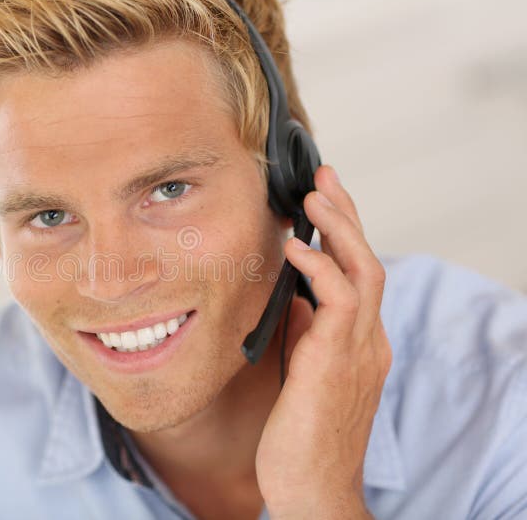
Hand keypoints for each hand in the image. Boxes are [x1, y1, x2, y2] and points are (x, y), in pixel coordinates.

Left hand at [256, 165, 390, 518]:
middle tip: (323, 177)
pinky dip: (319, 268)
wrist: (310, 488)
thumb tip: (296, 297)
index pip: (359, 274)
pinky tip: (296, 248)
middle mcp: (368, 341)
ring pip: (363, 271)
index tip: (322, 200)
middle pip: (368, 260)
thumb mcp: (305, 372)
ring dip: (340, 228)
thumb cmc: (302, 435)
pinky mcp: (337, 362)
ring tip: (314, 195)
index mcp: (360, 343)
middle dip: (347, 214)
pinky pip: (339, 301)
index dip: (344, 234)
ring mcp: (358, 350)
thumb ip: (307, 334)